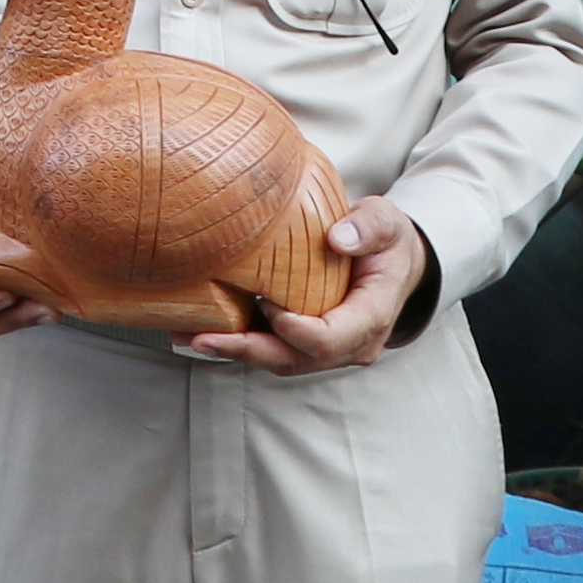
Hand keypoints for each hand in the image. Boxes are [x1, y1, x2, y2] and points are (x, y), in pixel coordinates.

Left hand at [180, 196, 431, 374]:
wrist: (394, 261)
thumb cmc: (388, 239)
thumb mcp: (387, 221)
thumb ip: (368, 227)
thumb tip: (337, 239)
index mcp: (372, 317)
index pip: (328, 339)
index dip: (293, 328)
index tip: (268, 302)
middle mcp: (352, 344)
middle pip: (295, 359)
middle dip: (246, 350)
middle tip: (200, 337)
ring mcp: (331, 350)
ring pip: (280, 361)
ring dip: (235, 351)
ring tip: (189, 337)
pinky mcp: (310, 345)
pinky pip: (275, 351)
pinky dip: (241, 343)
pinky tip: (205, 331)